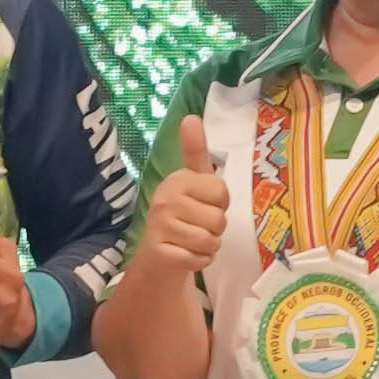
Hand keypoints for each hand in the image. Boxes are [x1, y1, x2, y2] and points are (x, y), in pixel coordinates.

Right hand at [135, 114, 231, 280]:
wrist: (156, 256)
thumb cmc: (183, 215)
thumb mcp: (193, 182)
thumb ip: (196, 152)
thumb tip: (190, 117)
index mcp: (177, 180)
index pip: (222, 193)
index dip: (220, 204)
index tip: (204, 205)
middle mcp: (165, 199)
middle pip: (218, 219)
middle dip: (215, 229)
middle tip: (197, 227)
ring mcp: (160, 226)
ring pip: (210, 241)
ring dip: (209, 246)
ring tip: (193, 242)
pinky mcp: (160, 252)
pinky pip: (199, 259)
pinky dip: (200, 261)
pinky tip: (187, 255)